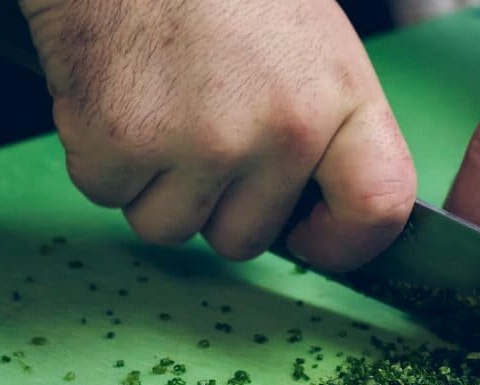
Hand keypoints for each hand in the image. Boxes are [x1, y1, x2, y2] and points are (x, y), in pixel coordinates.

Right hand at [19, 0, 414, 270]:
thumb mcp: (314, 47)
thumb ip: (327, 132)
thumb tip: (312, 216)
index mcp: (342, 100)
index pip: (378, 208)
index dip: (345, 243)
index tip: (312, 236)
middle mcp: (283, 131)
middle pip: (246, 239)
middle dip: (215, 203)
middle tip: (198, 125)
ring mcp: (201, 143)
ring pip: (170, 228)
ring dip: (154, 184)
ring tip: (158, 101)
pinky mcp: (122, 142)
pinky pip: (107, 195)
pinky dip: (101, 156)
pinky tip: (118, 92)